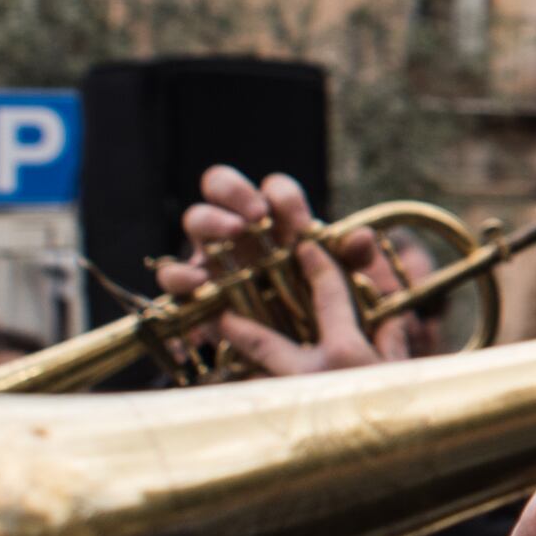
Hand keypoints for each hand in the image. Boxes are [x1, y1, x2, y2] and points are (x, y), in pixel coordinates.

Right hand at [168, 168, 404, 376]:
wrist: (293, 351)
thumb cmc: (316, 303)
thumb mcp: (343, 282)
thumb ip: (352, 259)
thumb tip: (361, 238)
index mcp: (281, 220)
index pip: (275, 189)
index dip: (279, 194)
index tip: (287, 216)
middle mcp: (242, 227)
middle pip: (221, 184)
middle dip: (234, 191)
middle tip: (253, 218)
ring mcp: (214, 253)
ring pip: (196, 219)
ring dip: (210, 221)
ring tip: (232, 233)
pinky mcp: (196, 287)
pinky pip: (174, 274)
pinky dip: (180, 275)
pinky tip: (199, 283)